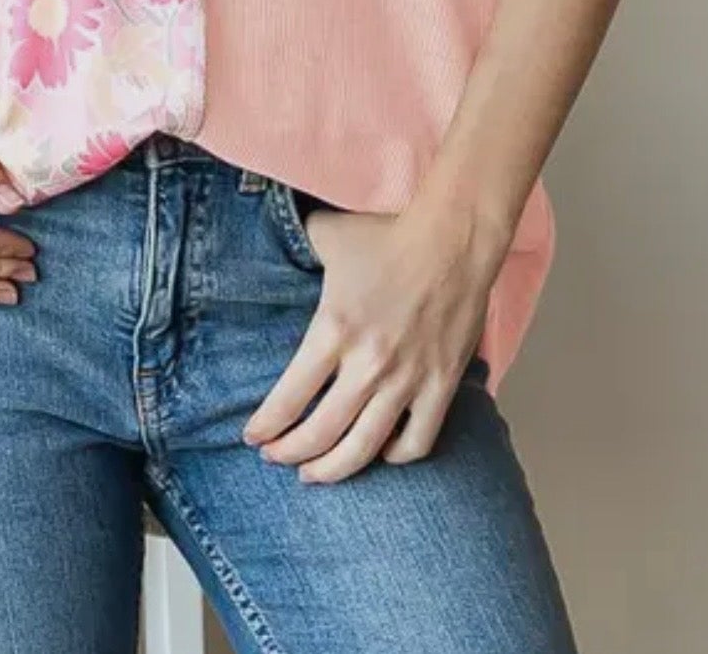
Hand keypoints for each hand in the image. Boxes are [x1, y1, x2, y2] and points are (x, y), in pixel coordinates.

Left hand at [242, 188, 513, 480]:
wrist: (454, 236)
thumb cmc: (388, 234)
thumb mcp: (326, 234)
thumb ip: (294, 245)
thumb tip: (271, 242)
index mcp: (334, 329)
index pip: (289, 398)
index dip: (267, 426)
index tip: (253, 437)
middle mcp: (368, 363)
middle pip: (320, 433)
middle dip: (290, 454)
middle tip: (275, 459)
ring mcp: (408, 378)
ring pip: (364, 448)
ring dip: (333, 470)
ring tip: (314, 474)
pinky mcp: (442, 385)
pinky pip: (418, 441)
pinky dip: (396, 456)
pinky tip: (380, 452)